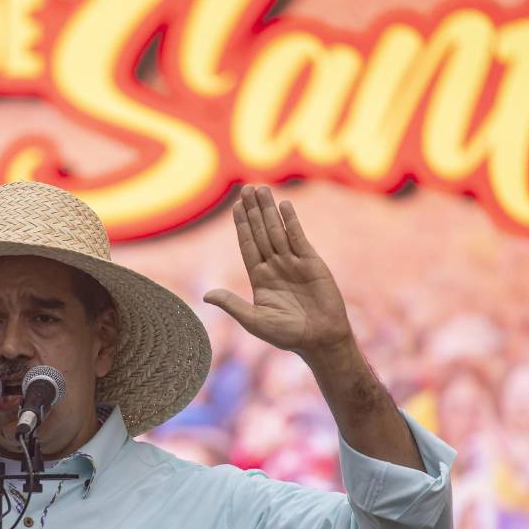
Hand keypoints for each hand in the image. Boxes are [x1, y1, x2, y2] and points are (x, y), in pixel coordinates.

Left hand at [203, 185, 353, 356]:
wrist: (321, 339)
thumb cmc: (287, 335)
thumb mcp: (255, 321)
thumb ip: (233, 305)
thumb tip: (207, 296)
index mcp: (259, 278)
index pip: (247, 245)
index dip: (241, 226)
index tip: (235, 207)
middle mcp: (275, 266)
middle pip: (260, 232)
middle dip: (253, 210)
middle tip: (246, 188)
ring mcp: (293, 262)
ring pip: (277, 231)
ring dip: (269, 210)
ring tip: (261, 189)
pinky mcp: (311, 262)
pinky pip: (298, 237)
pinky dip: (291, 221)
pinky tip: (283, 205)